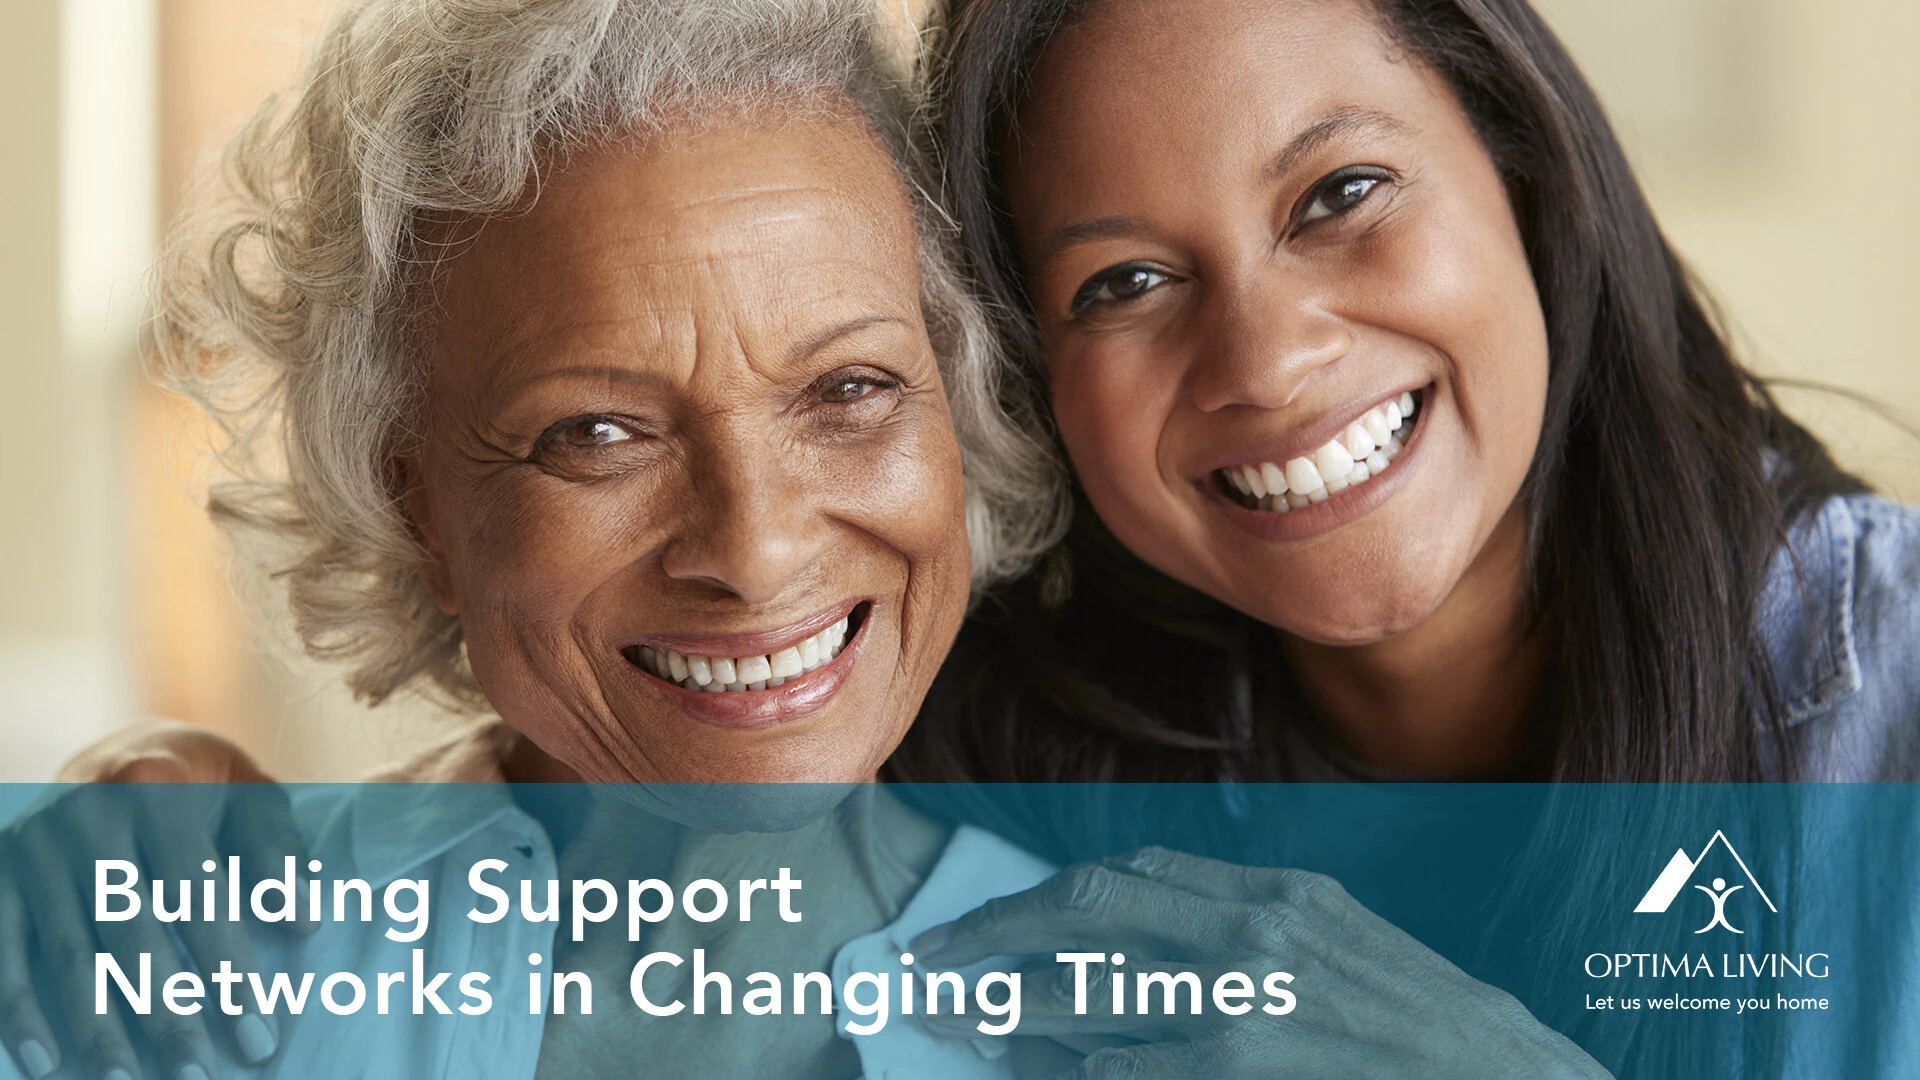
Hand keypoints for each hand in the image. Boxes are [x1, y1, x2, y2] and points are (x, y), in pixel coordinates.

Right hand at [1, 720, 304, 1079]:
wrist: (118, 745)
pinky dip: (19, 1007)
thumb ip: (277, 852)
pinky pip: (4, 946)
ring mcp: (34, 842)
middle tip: (200, 1076)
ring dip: (96, 1026)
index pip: (197, 893)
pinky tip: (43, 1060)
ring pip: (69, 950)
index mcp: (159, 788)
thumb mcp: (252, 794)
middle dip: (167, 1012)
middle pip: (131, 931)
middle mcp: (88, 813)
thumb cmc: (204, 785)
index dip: (229, 969)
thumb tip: (302, 921)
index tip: (259, 1038)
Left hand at [912, 847, 1610, 1079]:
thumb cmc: (1417, 1024)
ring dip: (1009, 1011)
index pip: (1129, 873)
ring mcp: (1250, 1006)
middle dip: (995, 935)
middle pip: (1089, 911)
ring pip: (1090, 995)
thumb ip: (1245, 925)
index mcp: (1278, 894)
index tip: (984, 919)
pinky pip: (1128, 1068)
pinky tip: (1036, 1074)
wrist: (1506, 1079)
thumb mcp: (1337, 944)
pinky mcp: (1244, 1068)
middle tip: (927, 962)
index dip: (1042, 895)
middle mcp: (1257, 935)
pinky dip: (1074, 1071)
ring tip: (952, 1021)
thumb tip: (1136, 932)